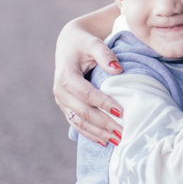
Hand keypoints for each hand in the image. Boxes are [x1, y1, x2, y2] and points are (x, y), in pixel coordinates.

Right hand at [54, 20, 124, 145]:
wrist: (69, 43)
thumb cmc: (84, 42)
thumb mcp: (94, 43)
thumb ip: (105, 54)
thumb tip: (117, 69)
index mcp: (66, 75)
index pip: (86, 94)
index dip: (103, 103)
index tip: (121, 111)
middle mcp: (60, 91)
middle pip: (83, 112)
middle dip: (103, 123)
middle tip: (123, 132)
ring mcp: (61, 101)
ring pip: (78, 121)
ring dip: (97, 133)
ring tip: (117, 140)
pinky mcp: (65, 106)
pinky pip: (76, 123)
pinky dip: (89, 133)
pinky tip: (103, 141)